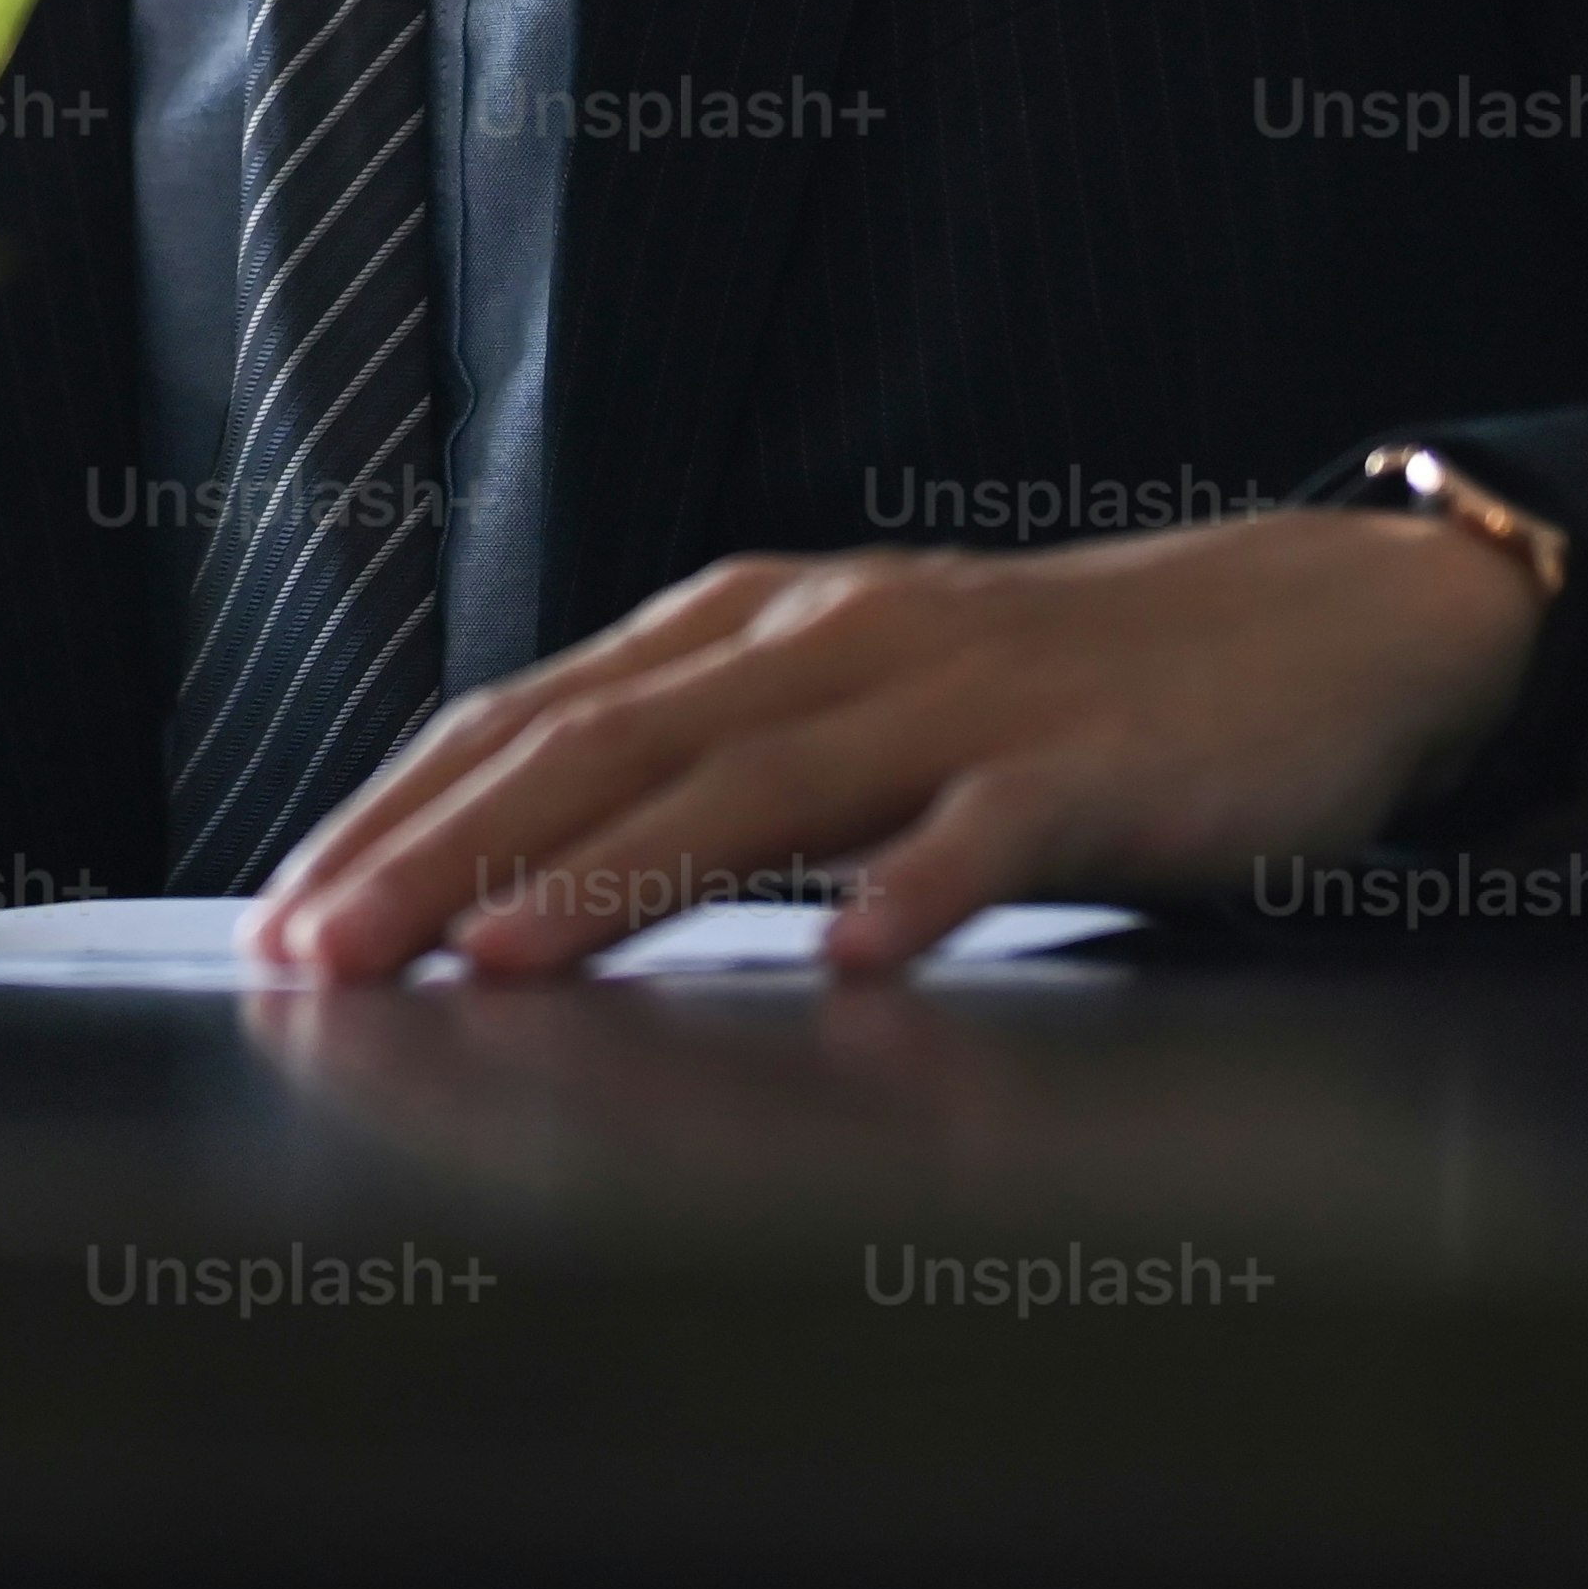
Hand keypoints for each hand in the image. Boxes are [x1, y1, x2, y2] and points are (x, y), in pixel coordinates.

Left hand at [233, 508, 1547, 982]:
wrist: (1303, 627)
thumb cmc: (1045, 701)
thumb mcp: (846, 715)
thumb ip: (702, 781)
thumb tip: (508, 883)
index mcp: (744, 629)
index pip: (527, 719)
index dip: (396, 815)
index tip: (284, 920)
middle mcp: (822, 641)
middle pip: (597, 745)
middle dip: (442, 853)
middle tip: (327, 956)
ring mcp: (954, 693)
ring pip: (754, 782)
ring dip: (618, 875)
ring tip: (503, 961)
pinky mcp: (1088, 760)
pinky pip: (987, 825)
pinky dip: (915, 886)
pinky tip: (852, 956)